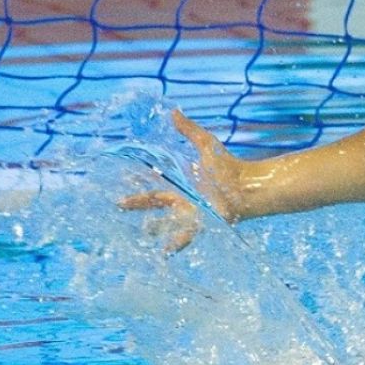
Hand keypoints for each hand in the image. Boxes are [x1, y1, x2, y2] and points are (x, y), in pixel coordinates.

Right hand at [118, 111, 243, 251]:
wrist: (247, 184)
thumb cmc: (229, 166)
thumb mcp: (205, 145)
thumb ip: (189, 130)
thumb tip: (173, 110)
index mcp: (180, 183)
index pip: (153, 182)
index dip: (136, 181)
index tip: (120, 177)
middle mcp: (182, 199)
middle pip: (153, 202)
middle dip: (135, 204)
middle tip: (117, 205)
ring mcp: (190, 213)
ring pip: (165, 223)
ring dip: (151, 228)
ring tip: (138, 235)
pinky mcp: (200, 222)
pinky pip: (184, 236)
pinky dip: (174, 245)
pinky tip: (164, 254)